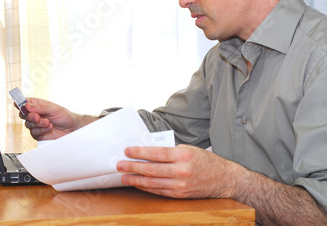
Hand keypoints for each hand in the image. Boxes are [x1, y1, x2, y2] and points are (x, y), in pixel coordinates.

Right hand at [20, 97, 85, 140]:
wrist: (72, 128)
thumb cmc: (64, 116)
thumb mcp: (53, 108)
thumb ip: (39, 107)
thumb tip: (27, 105)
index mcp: (37, 105)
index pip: (24, 102)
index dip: (19, 103)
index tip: (19, 104)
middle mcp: (35, 114)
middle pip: (23, 115)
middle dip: (30, 116)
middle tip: (37, 117)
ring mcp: (36, 125)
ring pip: (28, 125)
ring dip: (38, 124)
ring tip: (48, 122)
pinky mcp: (38, 134)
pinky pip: (34, 133)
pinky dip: (41, 130)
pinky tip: (49, 127)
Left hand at [116, 144, 234, 198]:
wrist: (224, 178)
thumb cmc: (205, 161)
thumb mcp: (188, 149)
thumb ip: (169, 151)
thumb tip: (147, 151)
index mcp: (183, 155)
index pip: (156, 153)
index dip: (139, 153)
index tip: (127, 151)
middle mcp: (181, 171)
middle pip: (151, 169)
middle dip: (133, 167)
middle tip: (119, 165)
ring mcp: (180, 185)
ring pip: (153, 182)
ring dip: (136, 179)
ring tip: (124, 177)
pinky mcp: (180, 195)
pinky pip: (159, 191)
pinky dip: (147, 188)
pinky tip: (138, 184)